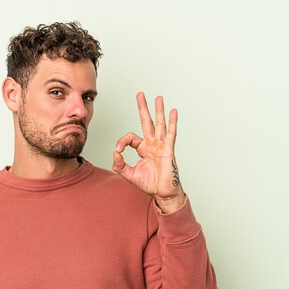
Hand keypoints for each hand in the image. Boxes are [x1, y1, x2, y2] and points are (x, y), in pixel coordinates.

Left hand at [113, 92, 184, 212]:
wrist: (162, 193)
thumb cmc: (150, 184)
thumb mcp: (129, 175)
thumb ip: (120, 165)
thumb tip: (115, 154)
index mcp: (143, 149)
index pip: (131, 137)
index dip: (122, 141)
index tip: (118, 151)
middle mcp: (152, 144)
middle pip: (146, 122)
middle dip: (143, 108)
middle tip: (140, 95)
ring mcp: (161, 145)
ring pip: (159, 124)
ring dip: (158, 110)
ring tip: (158, 98)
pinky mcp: (168, 149)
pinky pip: (170, 133)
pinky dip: (172, 122)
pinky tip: (173, 111)